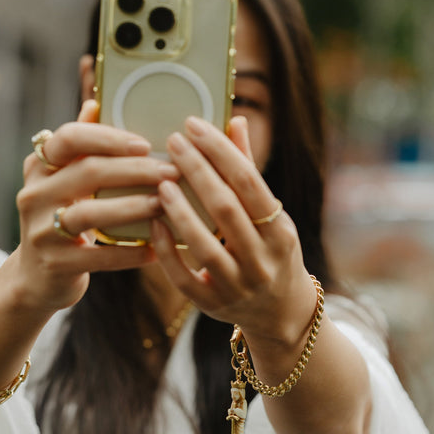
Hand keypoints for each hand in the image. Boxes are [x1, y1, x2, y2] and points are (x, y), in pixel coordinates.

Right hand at [14, 100, 178, 313]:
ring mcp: (41, 231)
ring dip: (134, 207)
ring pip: (91, 212)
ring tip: (166, 205)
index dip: (107, 137)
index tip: (144, 143)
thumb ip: (79, 147)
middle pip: (88, 172)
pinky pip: (98, 256)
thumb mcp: (61, 181)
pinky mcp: (54, 264)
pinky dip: (130, 252)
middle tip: (172, 172)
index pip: (69, 138)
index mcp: (39, 167)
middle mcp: (33, 194)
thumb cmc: (61, 219)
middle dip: (135, 170)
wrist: (36, 277)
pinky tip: (156, 248)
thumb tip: (95, 102)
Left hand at [150, 115, 316, 349]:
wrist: (280, 313)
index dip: (219, 151)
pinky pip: (184, 277)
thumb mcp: (271, 214)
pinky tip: (152, 222)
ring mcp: (238, 286)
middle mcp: (263, 260)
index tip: (193, 125)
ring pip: (205, 245)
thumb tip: (234, 120)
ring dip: (179, 211)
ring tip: (159, 180)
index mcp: (281, 231)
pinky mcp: (212, 305)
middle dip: (197, 172)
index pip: (249, 183)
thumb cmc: (271, 250)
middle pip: (226, 209)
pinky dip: (167, 250)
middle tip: (171, 142)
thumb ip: (248, 170)